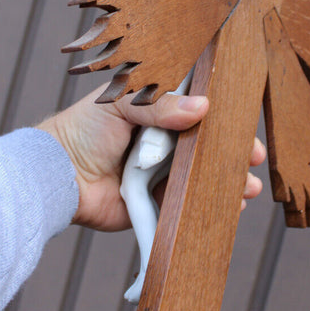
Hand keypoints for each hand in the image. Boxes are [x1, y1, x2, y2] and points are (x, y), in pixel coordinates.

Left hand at [38, 84, 264, 230]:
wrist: (57, 177)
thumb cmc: (83, 130)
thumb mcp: (121, 104)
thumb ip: (160, 105)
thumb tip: (203, 108)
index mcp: (154, 110)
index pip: (197, 107)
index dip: (223, 114)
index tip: (243, 120)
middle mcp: (162, 140)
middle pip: (208, 143)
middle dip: (234, 151)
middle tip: (252, 157)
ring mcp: (161, 171)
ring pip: (204, 174)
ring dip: (229, 180)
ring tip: (247, 187)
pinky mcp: (157, 202)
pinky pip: (189, 203)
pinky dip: (210, 205)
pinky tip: (231, 206)